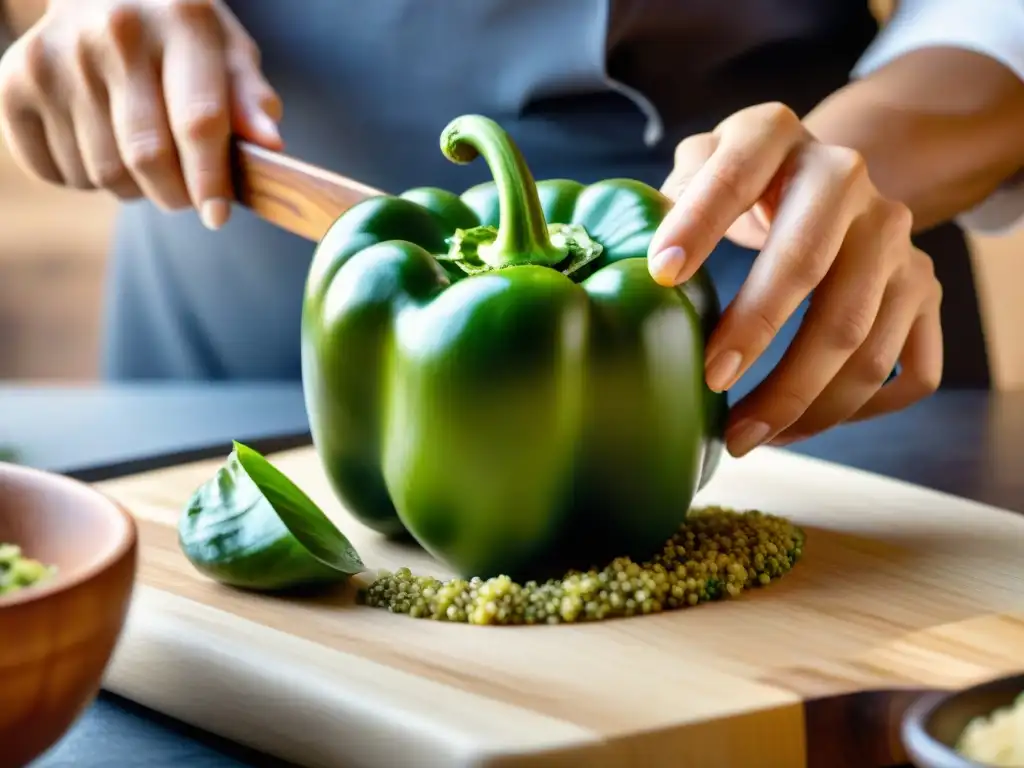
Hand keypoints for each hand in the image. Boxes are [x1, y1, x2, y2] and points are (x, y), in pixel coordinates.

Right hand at [0, 0, 281, 228]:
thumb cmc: (180, 36)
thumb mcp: (228, 52)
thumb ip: (251, 100)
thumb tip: (269, 146)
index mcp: (180, 20)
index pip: (197, 121)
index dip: (210, 180)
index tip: (217, 217)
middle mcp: (113, 32)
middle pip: (147, 157)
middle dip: (175, 194)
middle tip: (186, 194)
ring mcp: (56, 57)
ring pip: (103, 173)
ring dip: (132, 189)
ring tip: (143, 156)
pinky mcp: (14, 83)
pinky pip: (57, 173)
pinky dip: (86, 180)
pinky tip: (100, 144)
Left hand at [648, 102, 942, 456]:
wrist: (821, 180)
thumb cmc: (739, 188)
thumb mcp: (699, 166)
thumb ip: (669, 194)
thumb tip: (640, 261)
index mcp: (777, 136)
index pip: (736, 175)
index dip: (699, 223)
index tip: (661, 276)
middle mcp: (848, 178)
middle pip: (810, 264)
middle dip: (754, 330)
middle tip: (709, 381)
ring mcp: (897, 238)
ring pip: (861, 335)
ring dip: (798, 398)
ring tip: (741, 435)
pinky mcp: (926, 289)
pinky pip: (908, 371)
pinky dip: (855, 412)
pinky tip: (798, 427)